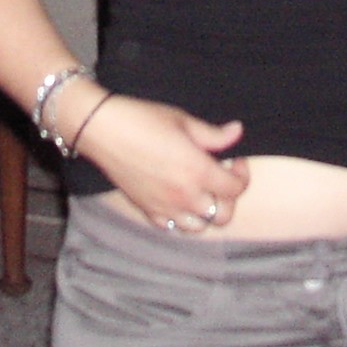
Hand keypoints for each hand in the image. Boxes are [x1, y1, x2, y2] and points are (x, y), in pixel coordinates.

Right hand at [74, 95, 249, 233]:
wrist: (104, 129)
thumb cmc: (143, 119)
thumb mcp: (183, 121)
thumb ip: (214, 134)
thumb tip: (237, 132)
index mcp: (198, 171)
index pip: (235, 189)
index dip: (242, 175)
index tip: (235, 160)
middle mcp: (185, 196)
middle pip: (223, 215)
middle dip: (228, 198)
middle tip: (220, 178)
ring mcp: (165, 207)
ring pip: (199, 227)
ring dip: (205, 211)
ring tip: (200, 191)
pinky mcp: (147, 210)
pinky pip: (171, 227)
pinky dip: (180, 218)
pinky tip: (178, 199)